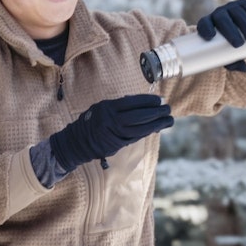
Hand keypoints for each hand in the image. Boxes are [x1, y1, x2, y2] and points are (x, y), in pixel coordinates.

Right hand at [50, 94, 173, 170]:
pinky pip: (136, 137)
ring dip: (157, 124)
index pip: (132, 102)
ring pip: (140, 129)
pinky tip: (157, 128)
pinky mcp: (117, 145)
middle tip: (168, 109)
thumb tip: (143, 104)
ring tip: (169, 120)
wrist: (77, 142)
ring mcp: (114, 134)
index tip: (159, 100)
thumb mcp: (102, 108)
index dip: (148, 101)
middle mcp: (111, 120)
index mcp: (107, 107)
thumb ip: (120, 106)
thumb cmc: (92, 121)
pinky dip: (148, 132)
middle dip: (156, 113)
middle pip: (139, 116)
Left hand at [196, 0, 245, 71]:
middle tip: (239, 44)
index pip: (204, 23)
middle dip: (231, 30)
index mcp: (208, 24)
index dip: (206, 28)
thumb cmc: (229, 46)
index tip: (211, 37)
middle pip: (222, 18)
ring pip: (237, 13)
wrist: (241, 30)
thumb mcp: (228, 54)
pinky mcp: (244, 4)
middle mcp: (218, 13)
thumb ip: (233, 62)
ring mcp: (231, 7)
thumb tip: (245, 69)